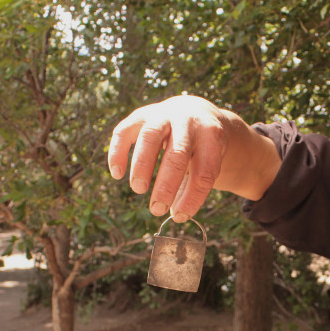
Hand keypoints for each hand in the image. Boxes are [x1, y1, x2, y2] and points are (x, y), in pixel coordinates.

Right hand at [108, 95, 226, 221]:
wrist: (197, 113)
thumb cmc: (203, 148)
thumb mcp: (210, 162)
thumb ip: (195, 186)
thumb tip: (176, 215)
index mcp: (212, 136)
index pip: (204, 171)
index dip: (192, 197)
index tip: (180, 217)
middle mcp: (188, 121)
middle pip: (177, 154)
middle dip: (166, 185)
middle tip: (157, 209)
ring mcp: (163, 115)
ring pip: (150, 137)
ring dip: (142, 166)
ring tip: (139, 189)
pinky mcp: (141, 114)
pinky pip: (125, 131)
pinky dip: (118, 152)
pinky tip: (117, 174)